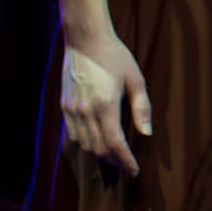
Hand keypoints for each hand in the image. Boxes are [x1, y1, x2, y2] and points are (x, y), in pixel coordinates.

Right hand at [61, 27, 150, 174]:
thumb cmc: (114, 56)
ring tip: (114, 156)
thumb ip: (142, 108)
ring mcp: (72, 109)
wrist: (85, 39)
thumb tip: (147, 133)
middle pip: (99, 149)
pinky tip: (97, 141)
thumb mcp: (135, 79)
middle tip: (127, 165)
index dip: (125, 161)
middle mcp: (85, 111)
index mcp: (105, 105)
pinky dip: (86, 143)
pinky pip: (73, 134)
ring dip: (100, 154)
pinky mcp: (64, 106)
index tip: (134, 171)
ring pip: (84, 144)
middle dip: (114, 161)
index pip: (115, 144)